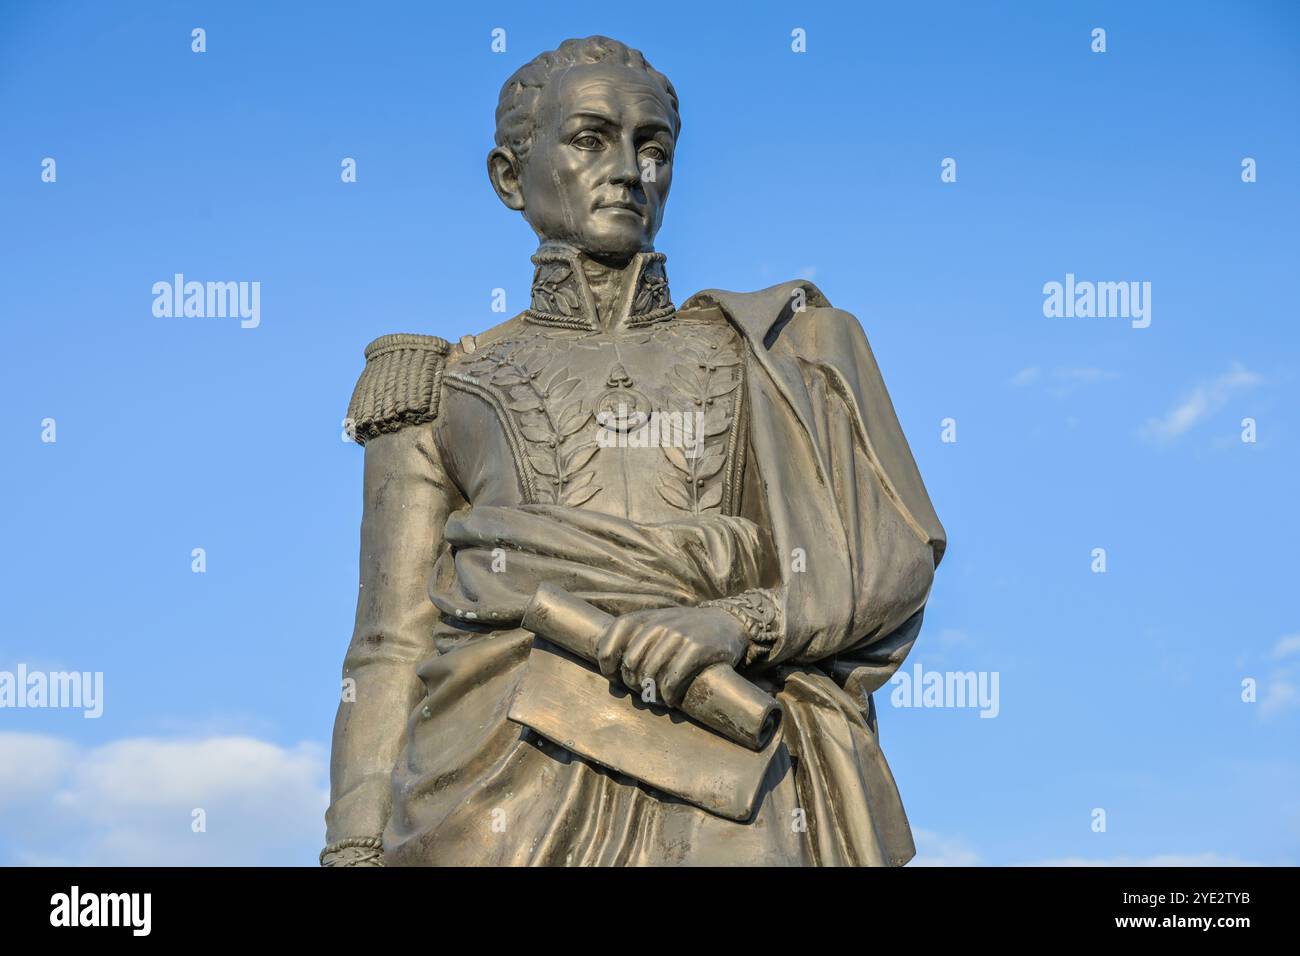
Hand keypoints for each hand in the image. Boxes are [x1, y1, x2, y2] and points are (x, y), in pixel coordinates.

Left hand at [595, 606, 747, 708]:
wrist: (728, 623)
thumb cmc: (687, 631)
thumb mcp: (660, 625)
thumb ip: (636, 640)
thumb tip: (612, 675)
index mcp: (647, 618)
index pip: (614, 635)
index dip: (607, 660)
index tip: (613, 676)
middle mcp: (660, 624)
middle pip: (630, 662)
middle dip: (633, 683)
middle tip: (643, 691)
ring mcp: (679, 635)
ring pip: (650, 674)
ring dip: (651, 693)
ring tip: (657, 698)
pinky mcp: (698, 649)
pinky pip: (672, 680)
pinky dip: (668, 695)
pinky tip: (671, 698)